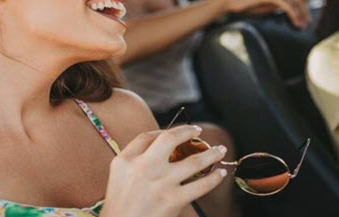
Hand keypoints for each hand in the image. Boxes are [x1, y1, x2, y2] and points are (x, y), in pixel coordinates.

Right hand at [100, 125, 227, 216]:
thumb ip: (135, 159)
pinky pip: (201, 185)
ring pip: (194, 161)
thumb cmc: (120, 207)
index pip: (146, 137)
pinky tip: (220, 173)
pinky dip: (214, 178)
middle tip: (199, 131)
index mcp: (126, 160)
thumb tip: (161, 146)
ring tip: (221, 150)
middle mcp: (144, 167)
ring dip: (212, 153)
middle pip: (170, 139)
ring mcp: (160, 183)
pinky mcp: (173, 200)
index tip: (175, 133)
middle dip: (188, 131)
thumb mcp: (117, 176)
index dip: (162, 132)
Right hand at [219, 0, 309, 27]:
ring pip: (295, 2)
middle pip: (299, 0)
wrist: (232, 1)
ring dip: (301, 15)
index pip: (297, 0)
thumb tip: (284, 18)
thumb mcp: (264, 8)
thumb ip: (274, 9)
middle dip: (305, 13)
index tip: (305, 22)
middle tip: (307, 25)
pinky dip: (293, 13)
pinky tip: (296, 22)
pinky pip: (286, 4)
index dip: (303, 11)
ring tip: (302, 26)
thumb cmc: (247, 7)